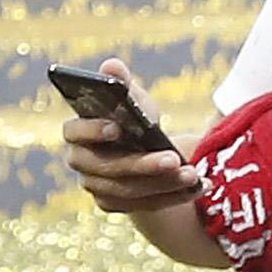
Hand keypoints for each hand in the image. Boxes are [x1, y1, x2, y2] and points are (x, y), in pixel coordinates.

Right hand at [62, 67, 194, 217]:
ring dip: (162, 183)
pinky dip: (172, 197)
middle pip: (106, 168)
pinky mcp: (114, 205)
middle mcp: (81, 162)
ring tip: (193, 174)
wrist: (146, 153)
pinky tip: (198, 187)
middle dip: (141, 165)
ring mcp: (95, 186)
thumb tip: (111, 66)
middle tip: (173, 159)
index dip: (91, 131)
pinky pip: (143, 205)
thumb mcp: (134, 100)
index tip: (118, 127)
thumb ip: (122, 83)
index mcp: (78, 132)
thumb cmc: (136, 120)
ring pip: (128, 190)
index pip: (73, 132)